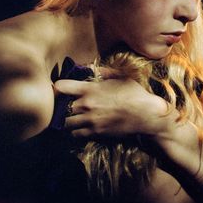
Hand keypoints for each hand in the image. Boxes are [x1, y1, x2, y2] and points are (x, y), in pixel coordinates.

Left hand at [54, 67, 168, 138]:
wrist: (145, 115)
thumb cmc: (134, 93)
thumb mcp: (119, 76)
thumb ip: (102, 72)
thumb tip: (89, 68)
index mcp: (90, 89)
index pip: (61, 87)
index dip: (57, 87)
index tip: (59, 88)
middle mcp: (87, 105)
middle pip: (60, 108)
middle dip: (59, 106)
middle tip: (62, 105)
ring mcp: (90, 121)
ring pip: (65, 124)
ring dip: (65, 120)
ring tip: (69, 117)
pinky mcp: (95, 133)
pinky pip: (75, 135)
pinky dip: (74, 131)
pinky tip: (78, 127)